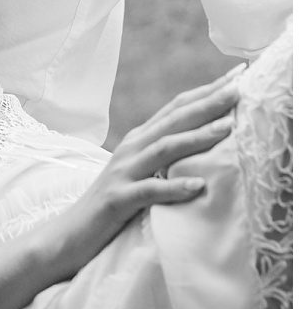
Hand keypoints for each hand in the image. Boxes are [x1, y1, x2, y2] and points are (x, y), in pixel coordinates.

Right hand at [54, 67, 241, 267]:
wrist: (69, 233)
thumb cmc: (113, 205)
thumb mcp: (141, 173)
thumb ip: (165, 155)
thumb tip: (207, 141)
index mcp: (138, 141)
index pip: (176, 108)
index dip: (206, 91)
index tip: (239, 75)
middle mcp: (130, 150)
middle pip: (172, 121)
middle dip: (207, 103)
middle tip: (239, 88)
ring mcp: (122, 173)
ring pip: (163, 149)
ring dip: (196, 137)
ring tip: (227, 128)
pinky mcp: (117, 199)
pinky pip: (148, 191)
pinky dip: (173, 187)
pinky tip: (197, 185)